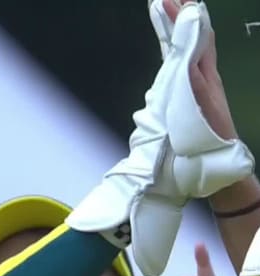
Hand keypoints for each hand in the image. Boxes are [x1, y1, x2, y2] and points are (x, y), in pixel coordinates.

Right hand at [162, 0, 237, 139]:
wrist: (210, 163)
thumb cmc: (207, 136)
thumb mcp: (200, 99)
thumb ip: (193, 67)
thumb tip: (190, 32)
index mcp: (204, 73)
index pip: (196, 34)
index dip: (182, 15)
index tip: (166, 1)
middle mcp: (198, 76)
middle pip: (188, 38)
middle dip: (176, 18)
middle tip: (162, 1)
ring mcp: (190, 88)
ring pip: (181, 52)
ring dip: (172, 32)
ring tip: (162, 15)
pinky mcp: (182, 101)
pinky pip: (175, 70)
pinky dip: (170, 54)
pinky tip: (167, 55)